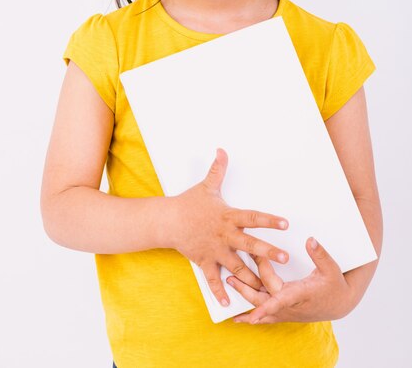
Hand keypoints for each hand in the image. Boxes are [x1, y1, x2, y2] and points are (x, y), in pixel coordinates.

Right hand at [171, 148, 289, 307]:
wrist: (167, 220)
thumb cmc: (190, 203)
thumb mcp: (206, 185)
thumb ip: (218, 169)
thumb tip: (222, 150)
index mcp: (228, 216)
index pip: (252, 217)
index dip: (269, 220)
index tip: (285, 224)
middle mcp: (224, 235)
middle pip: (249, 245)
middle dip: (268, 253)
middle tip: (285, 259)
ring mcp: (215, 250)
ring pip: (237, 267)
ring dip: (252, 277)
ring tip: (268, 288)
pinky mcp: (204, 261)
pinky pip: (213, 279)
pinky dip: (220, 291)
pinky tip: (229, 303)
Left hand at [226, 237, 355, 323]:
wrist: (339, 303)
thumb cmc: (335, 285)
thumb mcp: (331, 268)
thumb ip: (320, 254)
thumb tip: (310, 240)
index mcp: (300, 295)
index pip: (281, 301)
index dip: (266, 308)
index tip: (253, 316)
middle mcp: (290, 305)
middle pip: (263, 299)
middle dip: (246, 290)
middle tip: (231, 278)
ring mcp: (286, 309)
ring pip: (261, 306)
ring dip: (245, 298)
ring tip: (228, 287)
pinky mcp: (284, 310)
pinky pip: (265, 314)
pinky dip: (251, 315)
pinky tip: (237, 318)